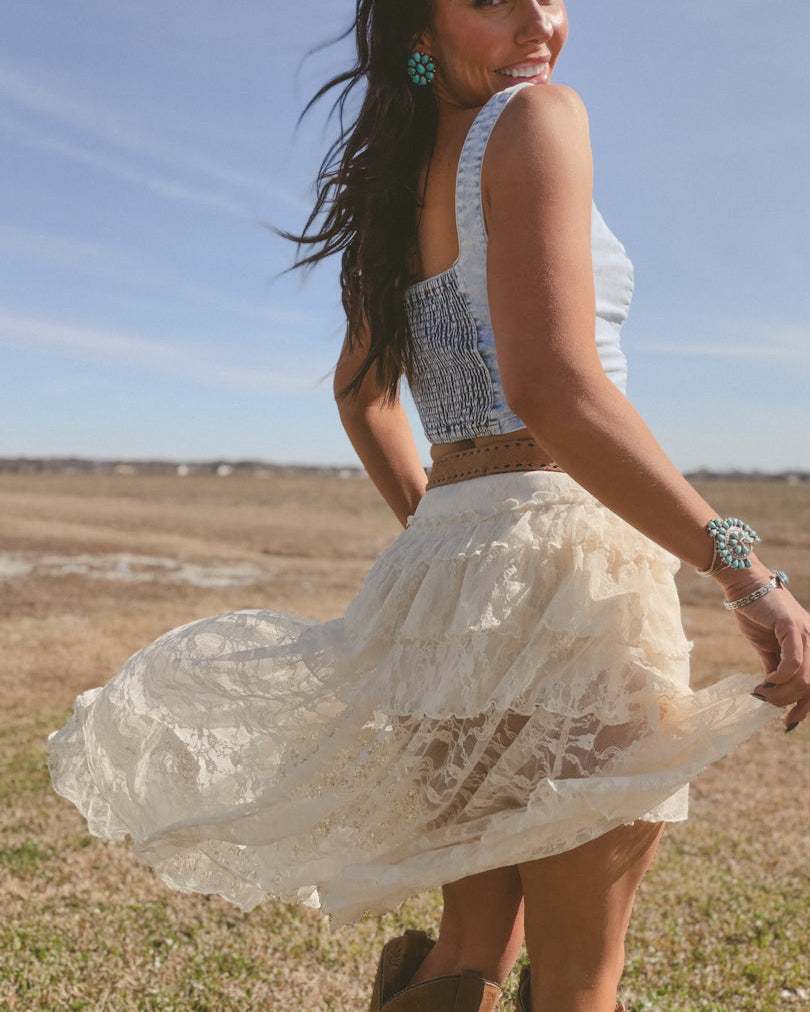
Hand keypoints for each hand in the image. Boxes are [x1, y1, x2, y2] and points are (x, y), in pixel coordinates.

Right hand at [731, 584, 809, 730]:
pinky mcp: (792, 627)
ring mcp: (807, 634)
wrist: (744, 586)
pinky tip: (765, 683)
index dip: (806, 707)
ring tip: (761, 694)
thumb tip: (773, 693)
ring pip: (804, 678)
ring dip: (780, 693)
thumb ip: (774, 668)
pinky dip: (779, 678)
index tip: (788, 722)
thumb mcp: (768, 648)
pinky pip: (793, 662)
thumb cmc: (756, 614)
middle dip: (790, 702)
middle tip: (767, 703)